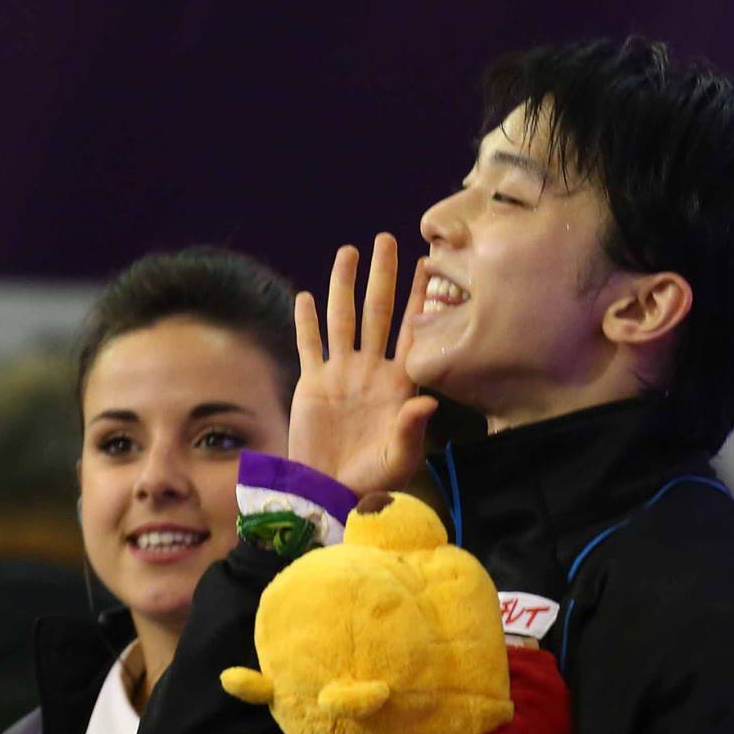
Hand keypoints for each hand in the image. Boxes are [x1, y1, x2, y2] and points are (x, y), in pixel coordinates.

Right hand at [290, 233, 439, 493]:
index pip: (411, 332)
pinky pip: (309, 345)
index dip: (418, 300)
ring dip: (344, 286)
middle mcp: (370, 371)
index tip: (427, 267)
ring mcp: (341, 374)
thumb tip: (427, 401)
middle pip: (377, 313)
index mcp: (397, 384)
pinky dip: (306, 322)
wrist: (330, 492)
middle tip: (386, 241)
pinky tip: (307, 296)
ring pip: (343, 319)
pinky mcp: (312, 383)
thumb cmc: (372, 481)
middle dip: (382, 277)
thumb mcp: (399, 459)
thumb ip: (413, 429)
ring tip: (347, 252)